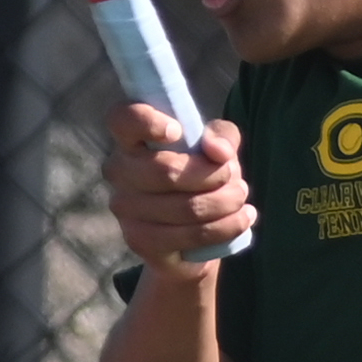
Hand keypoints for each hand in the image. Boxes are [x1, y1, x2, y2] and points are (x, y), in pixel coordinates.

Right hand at [102, 104, 254, 273]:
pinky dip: (225, 227)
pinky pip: (189, 235)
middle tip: (234, 176)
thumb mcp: (216, 147)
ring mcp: (125, 208)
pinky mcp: (139, 241)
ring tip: (241, 198)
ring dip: (225, 202)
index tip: (177, 131)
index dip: (147, 122)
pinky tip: (242, 219)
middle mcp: (119, 171)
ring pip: (185, 207)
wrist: (192, 232)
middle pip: (165, 171)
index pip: (123, 120)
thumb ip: (222, 137)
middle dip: (213, 175)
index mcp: (130, 139)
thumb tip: (218, 152)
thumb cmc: (199, 175)